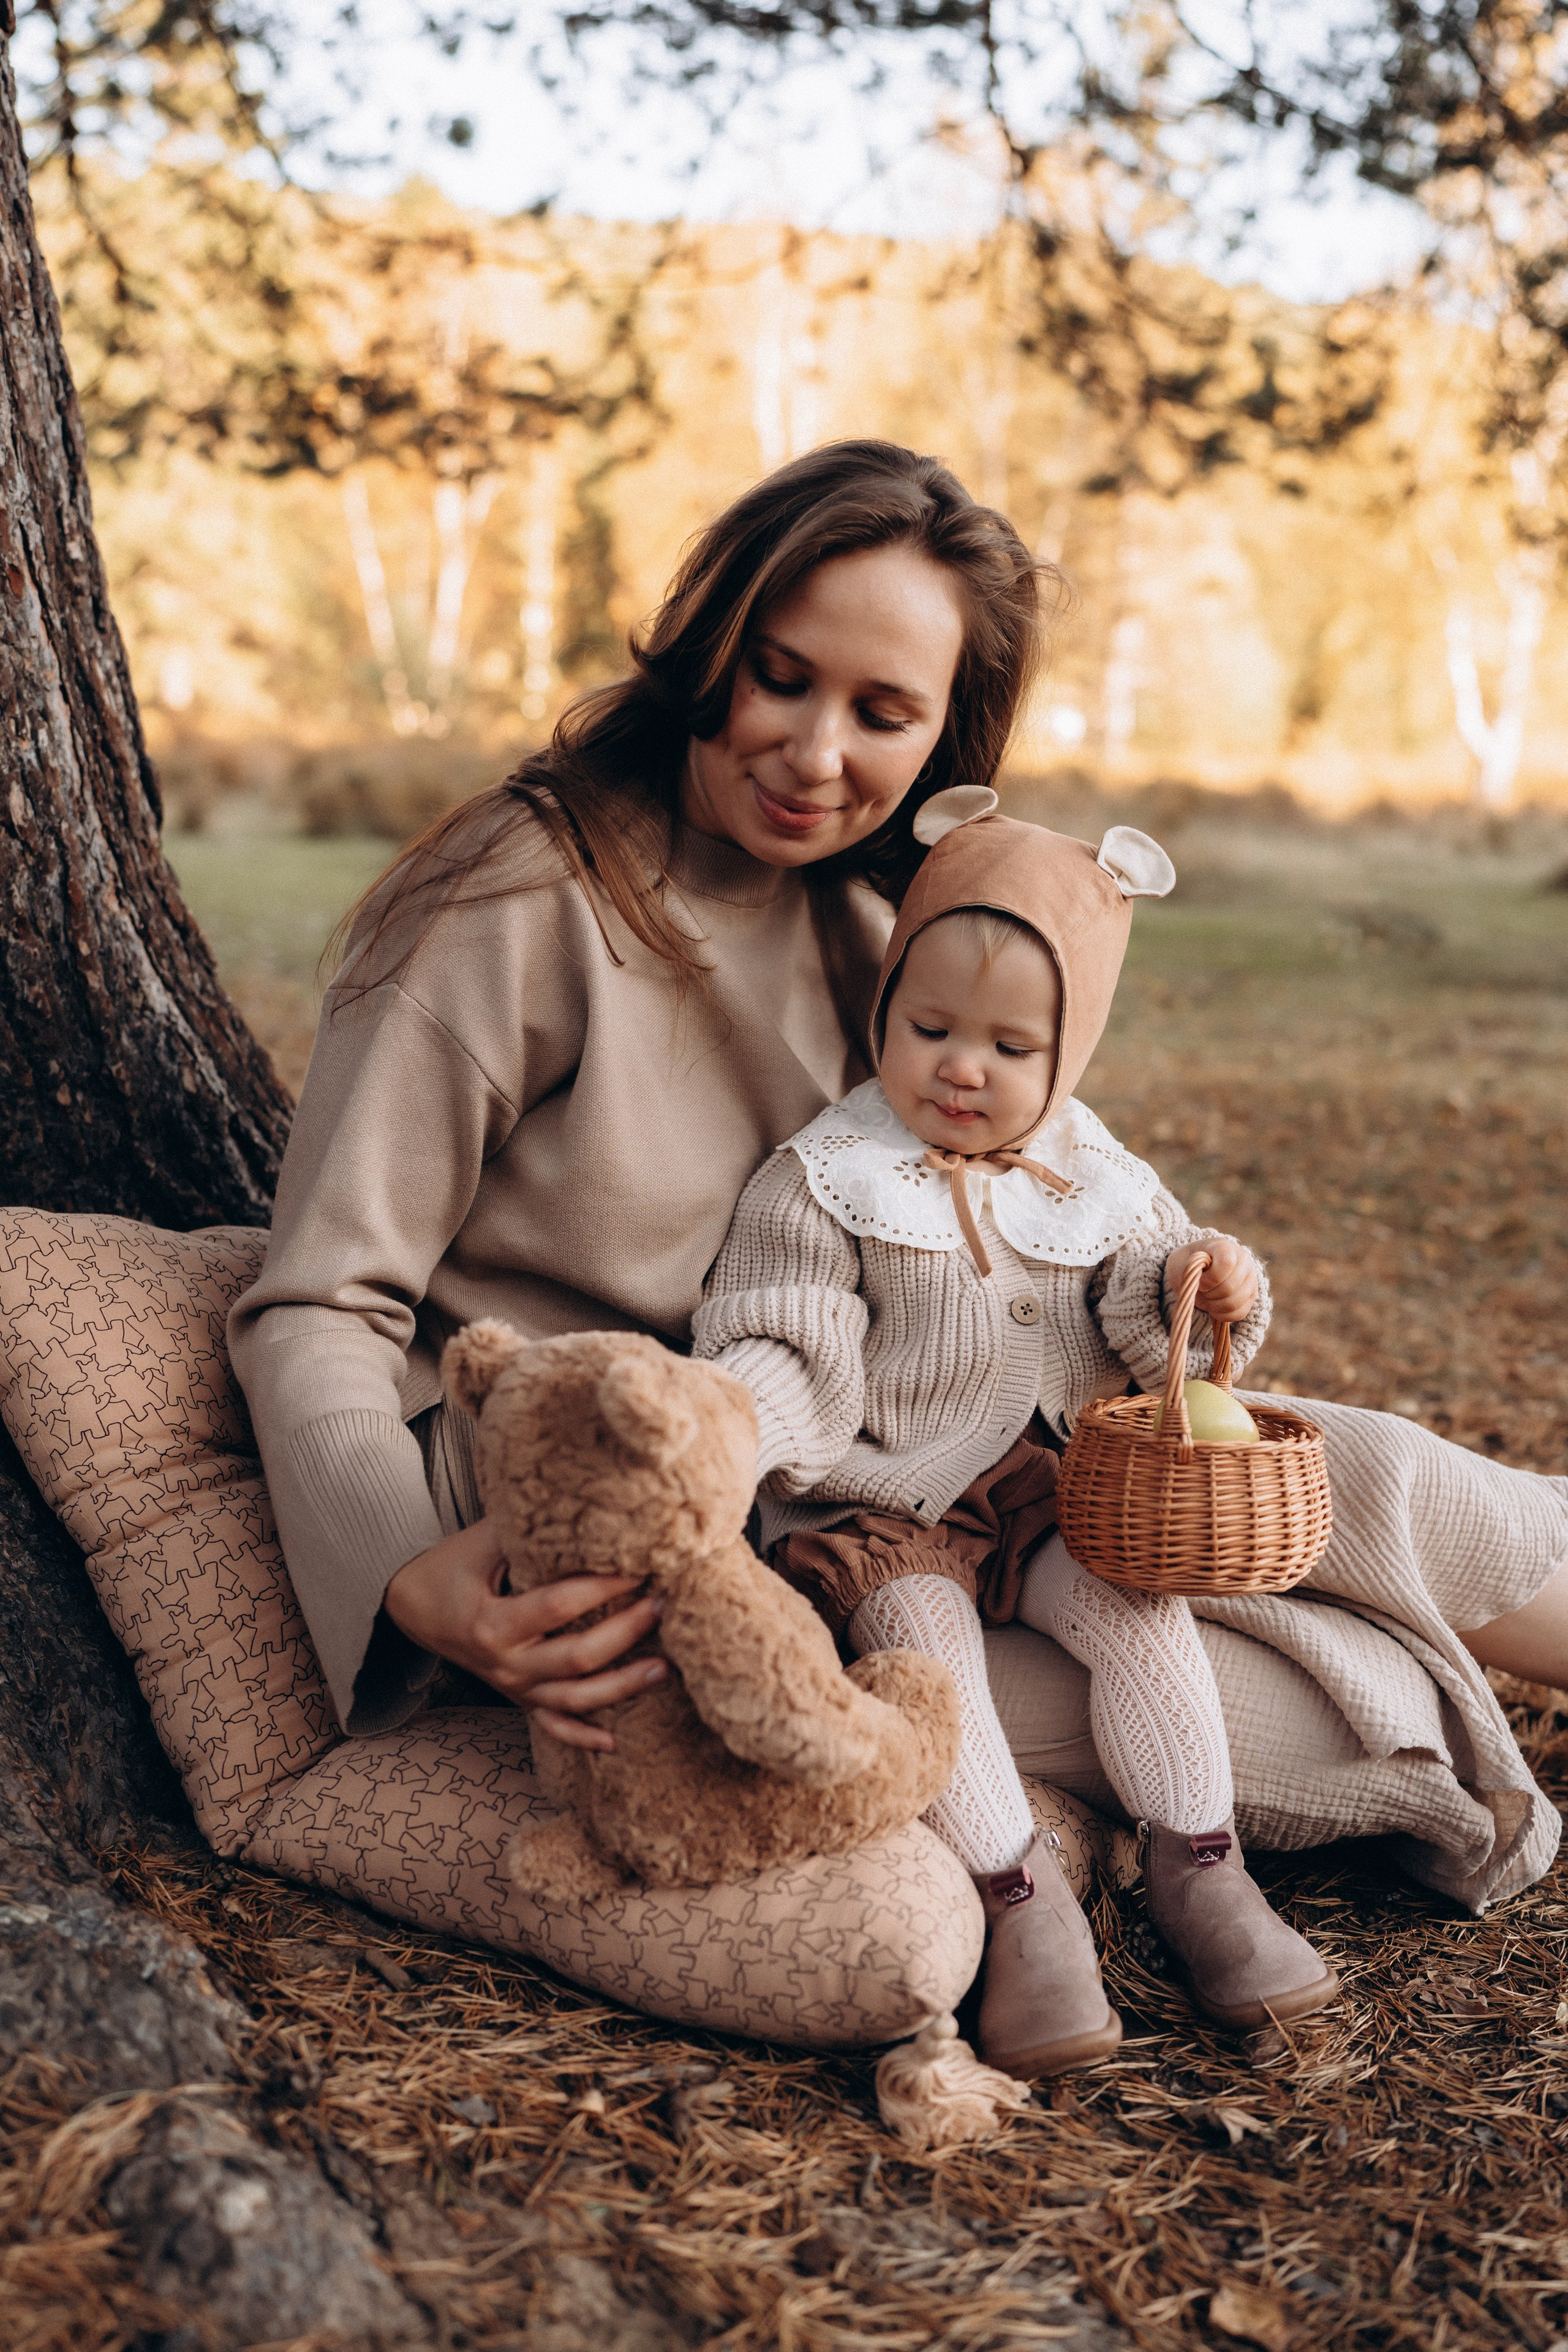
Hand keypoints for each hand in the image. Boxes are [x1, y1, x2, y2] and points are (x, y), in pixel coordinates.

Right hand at [383, 1518, 667, 1751]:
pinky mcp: (518, 1699)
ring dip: (622, 1686)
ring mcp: (512, 1688)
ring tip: (663, 1667)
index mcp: (492, 1624)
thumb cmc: (451, 1567)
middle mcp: (504, 1665)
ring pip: (575, 1700)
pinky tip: (614, 1741)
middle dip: (626, 1632)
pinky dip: (582, 1737)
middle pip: (577, 1658)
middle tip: (662, 1604)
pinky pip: (552, 1727)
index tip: (638, 1567)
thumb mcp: (481, 1542)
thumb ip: (526, 1529)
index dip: (603, 1587)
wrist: (411, 1607)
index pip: (559, 1606)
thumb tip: (588, 1509)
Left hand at [1165, 1239, 1258, 1325]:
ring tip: (1207, 1297)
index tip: (1199, 1279)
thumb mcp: (1182, 1262)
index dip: (1209, 1278)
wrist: (1198, 1269)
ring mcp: (1250, 1280)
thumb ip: (1189, 1270)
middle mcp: (1244, 1261)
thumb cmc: (1188, 1264)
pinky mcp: (1251, 1297)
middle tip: (1201, 1289)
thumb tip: (1201, 1284)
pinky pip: (1239, 1313)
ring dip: (1214, 1305)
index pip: (1226, 1264)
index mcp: (1225, 1247)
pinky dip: (1222, 1314)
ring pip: (1234, 1303)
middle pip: (1230, 1288)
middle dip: (1209, 1293)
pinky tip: (1213, 1305)